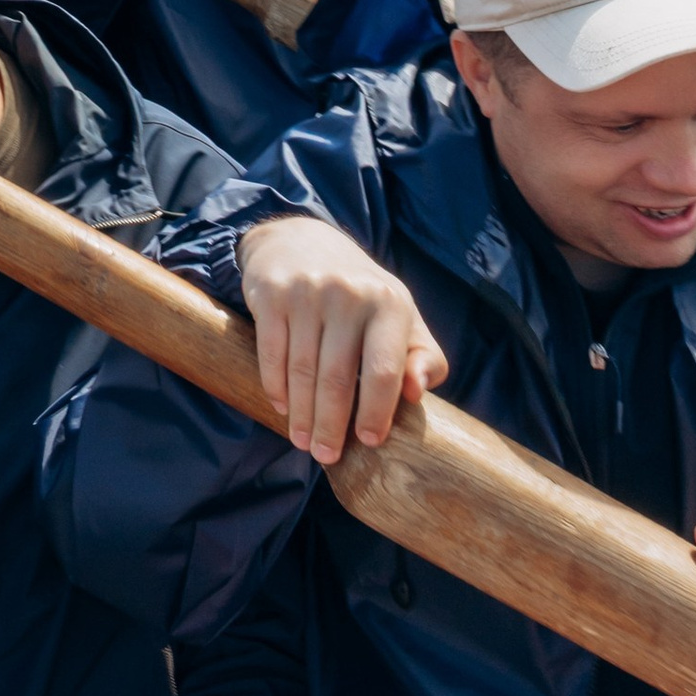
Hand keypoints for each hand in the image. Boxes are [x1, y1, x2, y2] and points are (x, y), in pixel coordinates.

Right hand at [235, 216, 446, 462]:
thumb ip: (423, 356)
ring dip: (301, 414)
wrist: (302, 240)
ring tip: (302, 441)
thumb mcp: (400, 316)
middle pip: (338, 377)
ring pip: (302, 370)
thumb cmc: (361, 295)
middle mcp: (349, 294)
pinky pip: (272, 352)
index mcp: (389, 303)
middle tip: (325, 455)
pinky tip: (281, 407)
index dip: (377, 412)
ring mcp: (307, 291)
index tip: (369, 442)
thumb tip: (417, 392)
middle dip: (331, 425)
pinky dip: (276, 386)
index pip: (384, 370)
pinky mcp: (272, 293)